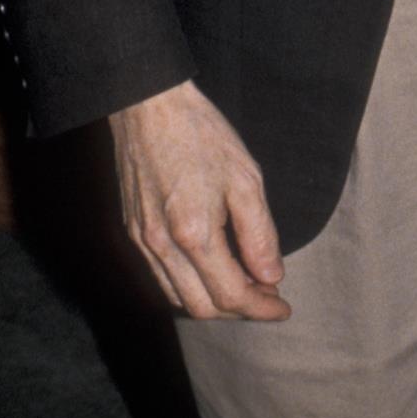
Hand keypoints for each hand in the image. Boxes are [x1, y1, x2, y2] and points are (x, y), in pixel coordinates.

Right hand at [109, 79, 290, 321]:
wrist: (147, 106)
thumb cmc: (200, 135)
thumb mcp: (245, 178)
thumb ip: (259, 234)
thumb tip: (271, 276)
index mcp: (193, 234)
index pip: (231, 295)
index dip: (261, 308)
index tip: (283, 307)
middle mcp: (162, 246)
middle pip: (202, 307)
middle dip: (239, 310)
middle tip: (267, 295)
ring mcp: (142, 242)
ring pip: (178, 298)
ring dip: (213, 302)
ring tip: (244, 283)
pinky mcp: (132, 232)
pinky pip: (161, 278)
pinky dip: (189, 286)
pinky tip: (211, 270)